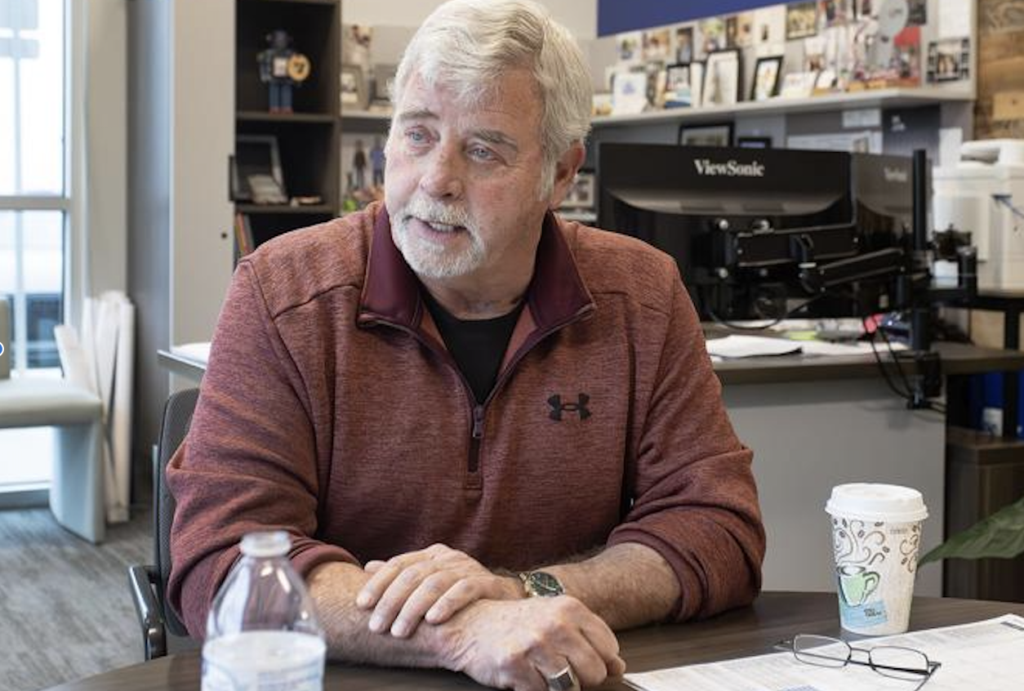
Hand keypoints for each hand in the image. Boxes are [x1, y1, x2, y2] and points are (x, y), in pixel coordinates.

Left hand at [356, 543, 522, 637]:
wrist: (504, 598)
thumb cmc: (459, 593)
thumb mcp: (430, 581)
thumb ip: (402, 574)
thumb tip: (369, 567)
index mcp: (432, 555)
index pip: (399, 564)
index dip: (378, 583)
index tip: (362, 605)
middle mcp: (448, 557)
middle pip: (413, 575)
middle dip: (391, 601)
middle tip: (377, 626)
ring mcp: (468, 568)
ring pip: (435, 583)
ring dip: (413, 608)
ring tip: (399, 631)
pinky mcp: (487, 583)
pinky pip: (464, 590)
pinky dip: (447, 603)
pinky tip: (433, 619)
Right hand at [441, 596, 625, 690]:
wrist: (471, 624)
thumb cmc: (518, 623)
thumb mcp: (557, 619)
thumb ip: (590, 638)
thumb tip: (619, 667)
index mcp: (570, 608)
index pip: (609, 648)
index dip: (601, 662)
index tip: (585, 662)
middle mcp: (555, 623)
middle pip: (595, 671)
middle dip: (583, 680)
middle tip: (562, 672)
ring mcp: (534, 643)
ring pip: (570, 686)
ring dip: (558, 687)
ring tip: (542, 672)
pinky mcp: (514, 664)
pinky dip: (535, 690)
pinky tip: (525, 675)